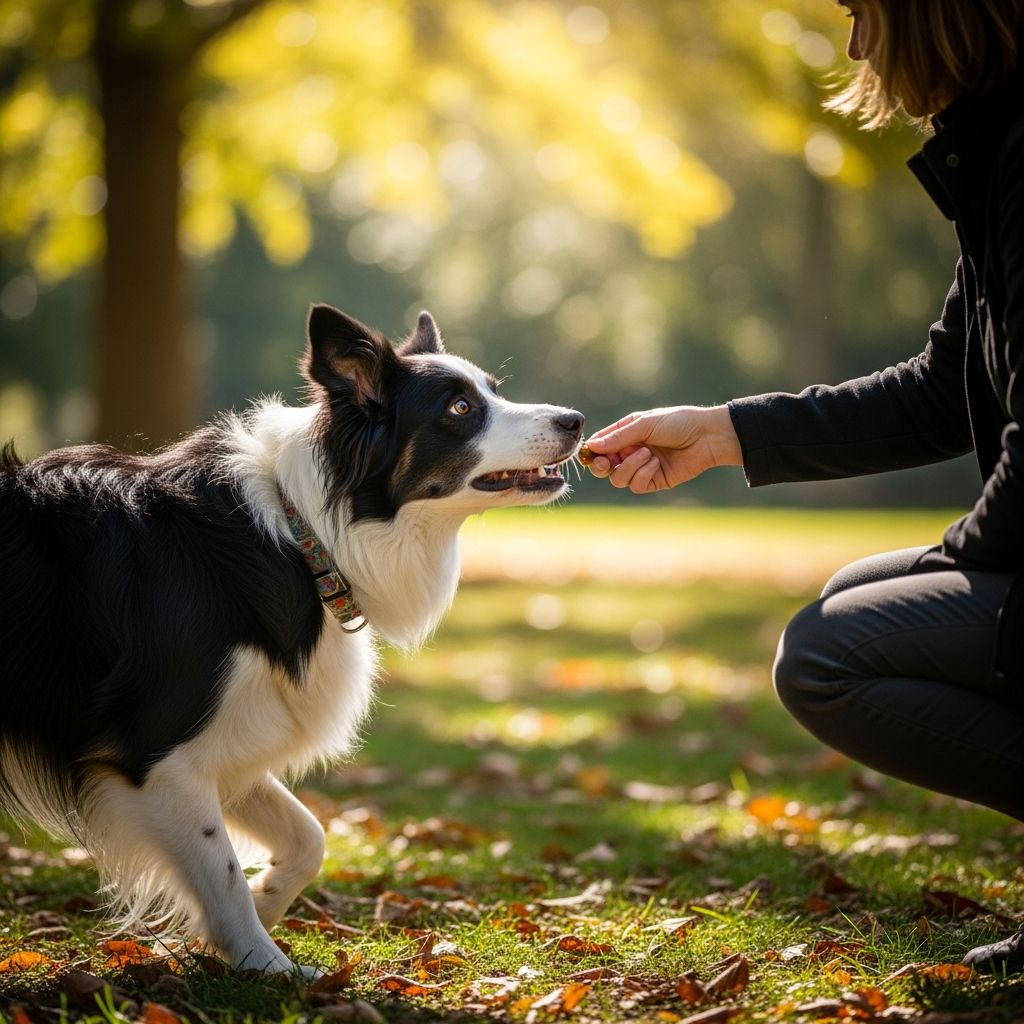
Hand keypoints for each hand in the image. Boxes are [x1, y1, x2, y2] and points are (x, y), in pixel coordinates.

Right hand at [585, 405, 742, 493]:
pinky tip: (656, 462)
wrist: (707, 437)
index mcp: (626, 434)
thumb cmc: (677, 423)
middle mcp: (630, 451)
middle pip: (603, 467)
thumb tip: (592, 446)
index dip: (592, 451)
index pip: (600, 445)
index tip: (591, 453)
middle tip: (606, 463)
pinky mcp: (654, 481)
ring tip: (648, 454)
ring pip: (618, 479)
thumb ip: (618, 437)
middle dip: (602, 466)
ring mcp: (641, 468)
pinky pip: (636, 485)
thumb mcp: (645, 424)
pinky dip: (643, 474)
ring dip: (629, 467)